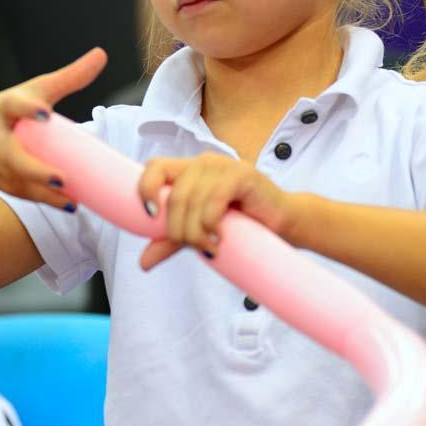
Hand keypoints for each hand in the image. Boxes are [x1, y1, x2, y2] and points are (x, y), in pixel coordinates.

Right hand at [0, 48, 107, 207]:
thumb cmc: (13, 108)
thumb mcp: (37, 90)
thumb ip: (70, 77)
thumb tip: (101, 54)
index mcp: (5, 106)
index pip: (13, 105)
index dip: (27, 110)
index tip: (45, 113)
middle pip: (9, 154)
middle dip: (33, 169)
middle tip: (61, 177)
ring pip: (13, 178)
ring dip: (41, 192)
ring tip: (70, 199)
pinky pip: (16, 191)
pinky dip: (40, 199)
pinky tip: (66, 204)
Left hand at [137, 152, 297, 269]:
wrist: (283, 226)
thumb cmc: (242, 225)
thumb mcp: (198, 234)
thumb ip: (171, 242)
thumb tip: (143, 263)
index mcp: (188, 171)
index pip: (154, 167)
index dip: (145, 188)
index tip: (151, 216)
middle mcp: (203, 163)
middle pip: (173, 195)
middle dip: (178, 229)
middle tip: (194, 246)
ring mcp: (223, 165)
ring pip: (192, 200)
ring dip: (196, 232)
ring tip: (209, 247)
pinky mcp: (242, 174)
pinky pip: (215, 198)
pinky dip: (211, 222)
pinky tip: (219, 237)